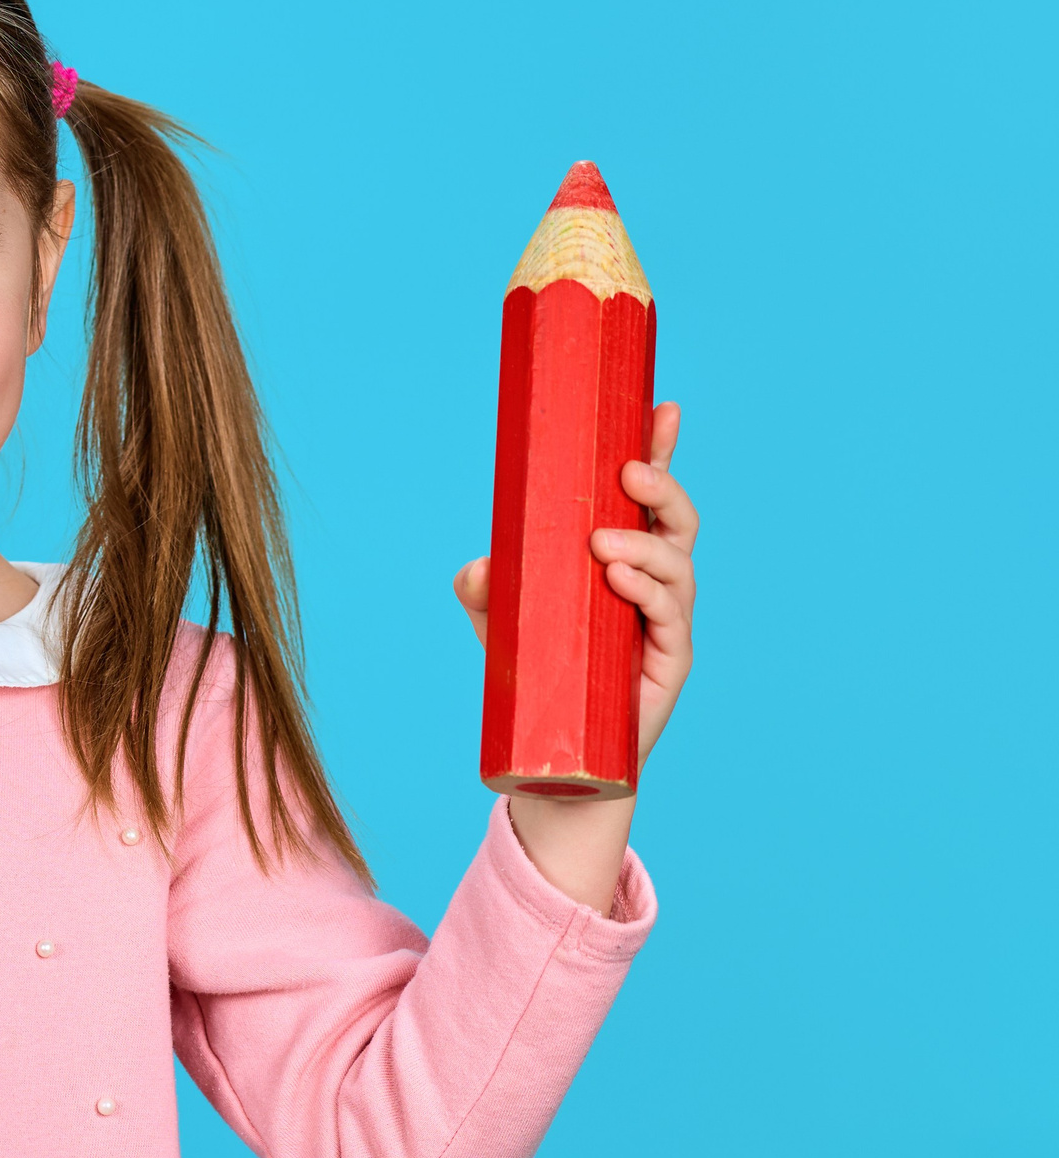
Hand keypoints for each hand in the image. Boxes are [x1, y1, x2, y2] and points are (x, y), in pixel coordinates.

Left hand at [451, 402, 697, 766]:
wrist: (558, 749)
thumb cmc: (538, 671)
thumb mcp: (498, 622)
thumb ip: (481, 589)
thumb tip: (479, 565)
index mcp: (622, 555)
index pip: (646, 496)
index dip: (658, 450)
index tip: (662, 409)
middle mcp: (653, 581)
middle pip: (677, 521)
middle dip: (662, 487)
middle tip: (628, 472)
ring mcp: (666, 619)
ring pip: (677, 566)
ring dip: (645, 545)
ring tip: (603, 545)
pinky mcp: (670, 659)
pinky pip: (670, 618)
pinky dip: (647, 593)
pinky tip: (619, 581)